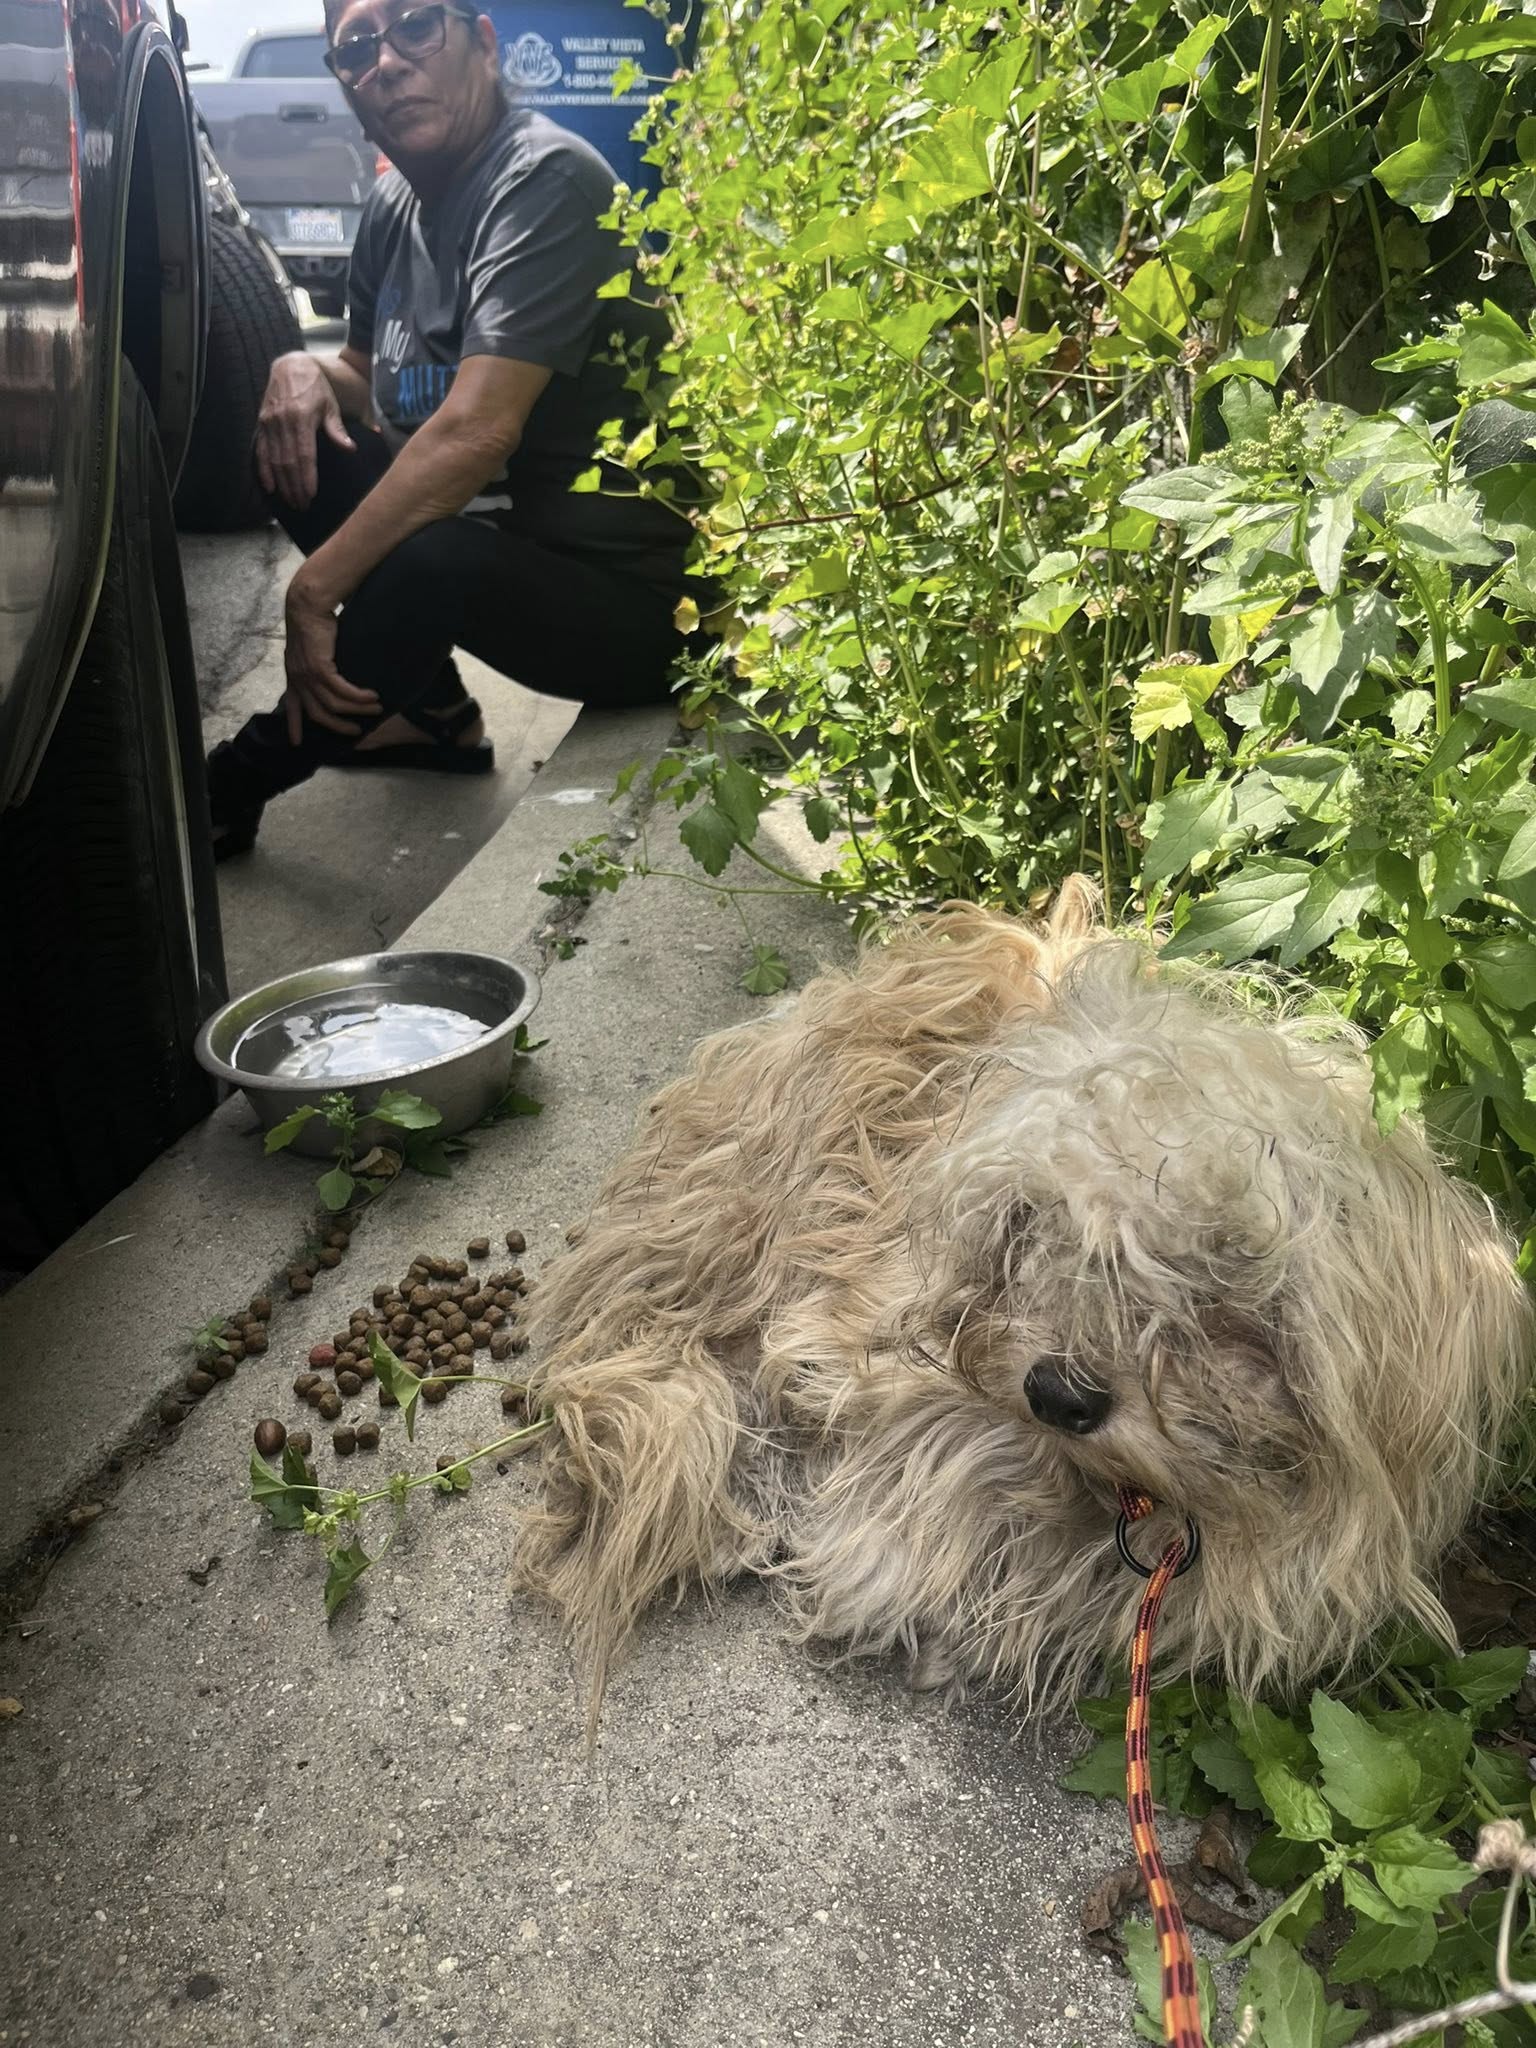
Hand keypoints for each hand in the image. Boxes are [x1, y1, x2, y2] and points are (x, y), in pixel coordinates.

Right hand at [255, 352, 356, 509]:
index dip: (306, 476)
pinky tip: (270, 488)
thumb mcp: (330, 405)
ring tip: (291, 502)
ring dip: (282, 484)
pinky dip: (264, 471)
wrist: (290, 366)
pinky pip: (260, 451)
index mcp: (301, 418)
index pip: (304, 454)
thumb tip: (351, 449)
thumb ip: (337, 429)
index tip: (310, 494)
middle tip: (302, 506)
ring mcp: (269, 423)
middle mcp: (282, 421)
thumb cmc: (316, 388)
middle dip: (295, 487)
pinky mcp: (261, 424)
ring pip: (274, 460)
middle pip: (288, 462)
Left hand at [282, 572, 380, 743]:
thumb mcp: (311, 648)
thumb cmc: (313, 621)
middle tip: (356, 732)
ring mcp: (307, 675)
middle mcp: (298, 678)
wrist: (308, 605)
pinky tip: (372, 697)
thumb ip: (318, 664)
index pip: (292, 706)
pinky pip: (342, 690)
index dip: (294, 725)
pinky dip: (358, 697)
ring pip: (333, 704)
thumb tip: (334, 672)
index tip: (296, 743)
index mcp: (293, 675)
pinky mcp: (320, 668)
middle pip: (317, 713)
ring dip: (356, 710)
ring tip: (375, 711)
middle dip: (337, 726)